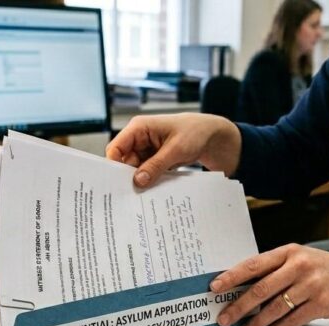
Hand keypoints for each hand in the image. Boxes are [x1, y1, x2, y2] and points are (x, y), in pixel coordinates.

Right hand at [106, 113, 241, 186]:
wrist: (214, 136)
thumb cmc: (195, 132)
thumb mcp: (175, 150)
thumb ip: (155, 165)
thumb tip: (138, 181)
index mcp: (139, 128)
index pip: (115, 148)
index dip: (114, 166)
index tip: (118, 184)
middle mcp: (139, 138)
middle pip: (123, 161)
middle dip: (128, 177)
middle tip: (132, 194)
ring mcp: (147, 150)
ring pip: (135, 169)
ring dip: (141, 180)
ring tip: (145, 194)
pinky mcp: (155, 159)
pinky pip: (146, 172)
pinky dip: (150, 180)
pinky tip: (153, 191)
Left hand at [211, 244, 328, 325]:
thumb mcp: (306, 260)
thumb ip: (280, 269)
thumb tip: (246, 288)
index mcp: (291, 252)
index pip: (253, 264)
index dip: (231, 276)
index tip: (214, 287)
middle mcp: (299, 266)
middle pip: (259, 288)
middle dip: (237, 306)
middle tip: (223, 318)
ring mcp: (311, 285)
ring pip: (273, 308)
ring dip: (255, 323)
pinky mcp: (320, 304)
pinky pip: (291, 321)